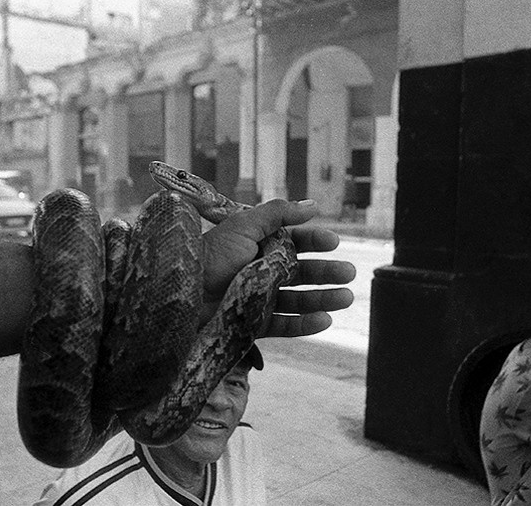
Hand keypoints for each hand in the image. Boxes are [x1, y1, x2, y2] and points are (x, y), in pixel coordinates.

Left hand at [201, 199, 355, 337]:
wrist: (182, 294)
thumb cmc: (209, 256)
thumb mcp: (242, 226)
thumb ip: (277, 213)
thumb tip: (313, 205)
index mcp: (259, 245)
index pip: (295, 242)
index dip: (315, 242)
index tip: (333, 242)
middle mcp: (262, 272)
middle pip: (302, 272)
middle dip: (327, 272)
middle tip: (349, 272)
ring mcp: (260, 299)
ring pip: (299, 300)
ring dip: (324, 298)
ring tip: (346, 297)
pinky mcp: (255, 325)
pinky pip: (286, 326)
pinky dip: (306, 325)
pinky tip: (325, 319)